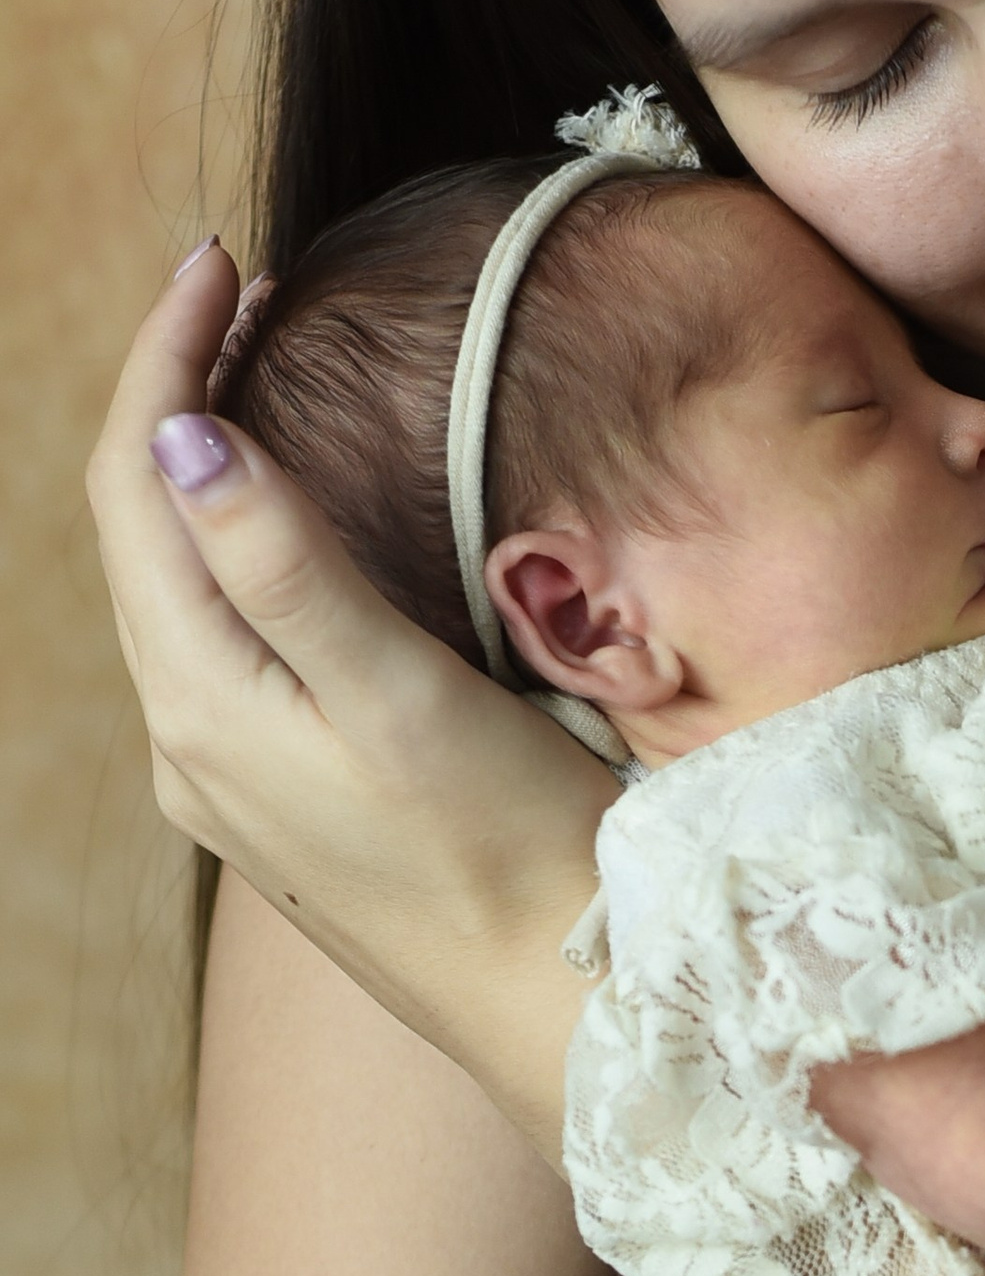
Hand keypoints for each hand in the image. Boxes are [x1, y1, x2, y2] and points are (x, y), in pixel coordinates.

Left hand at [87, 242, 608, 1126]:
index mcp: (202, 702)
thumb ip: (285, 568)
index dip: (165, 357)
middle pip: (138, 527)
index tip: (227, 259)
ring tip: (269, 373)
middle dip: (179, 393)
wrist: (560, 1016)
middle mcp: (190, 742)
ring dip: (205, 466)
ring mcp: (232, 780)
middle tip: (254, 294)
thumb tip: (181, 437)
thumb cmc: (506, 856)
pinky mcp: (284, 803)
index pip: (134, 485)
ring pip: (176, 583)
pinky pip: (222, 639)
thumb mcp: (397, 699)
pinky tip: (298, 523)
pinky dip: (241, 545)